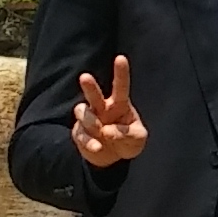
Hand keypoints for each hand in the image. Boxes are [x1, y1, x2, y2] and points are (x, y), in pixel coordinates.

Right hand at [70, 55, 144, 169]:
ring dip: (91, 121)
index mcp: (119, 104)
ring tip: (102, 132)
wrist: (112, 158)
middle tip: (84, 77)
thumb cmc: (128, 141)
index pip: (120, 86)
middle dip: (89, 86)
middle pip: (94, 94)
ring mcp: (89, 119)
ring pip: (83, 111)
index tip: (120, 58)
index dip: (121, 72)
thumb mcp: (138, 139)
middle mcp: (102, 108)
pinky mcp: (80, 133)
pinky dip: (89, 142)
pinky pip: (81, 134)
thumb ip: (129, 134)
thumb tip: (107, 131)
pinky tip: (97, 147)